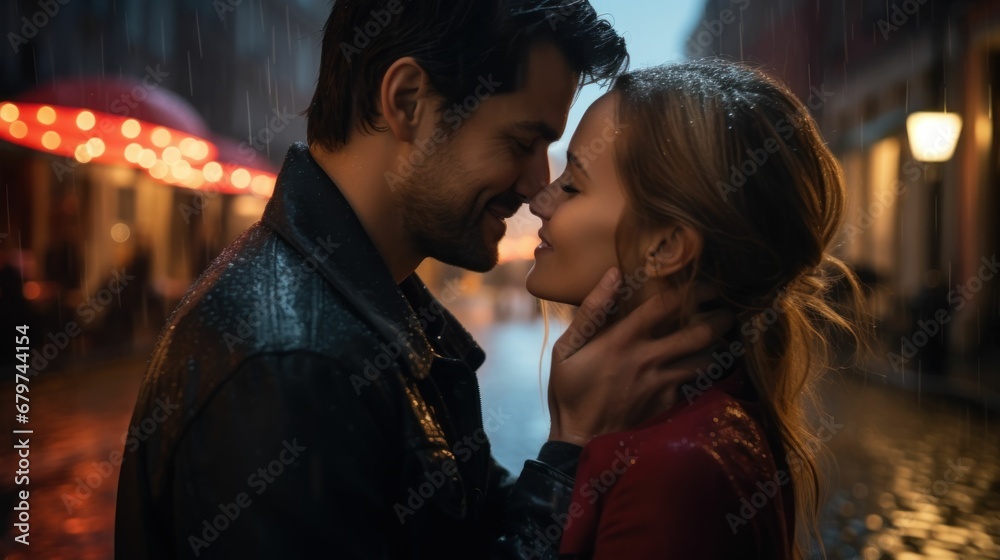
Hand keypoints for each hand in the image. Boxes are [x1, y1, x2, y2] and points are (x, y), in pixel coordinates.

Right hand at [546, 268, 733, 446]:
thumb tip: (613, 273)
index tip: (706, 284)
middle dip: (719, 319)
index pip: (665, 306)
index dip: (691, 290)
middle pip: (698, 333)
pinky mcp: (668, 403)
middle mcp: (649, 358)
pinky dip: (706, 373)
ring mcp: (662, 383)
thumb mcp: (567, 347)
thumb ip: (591, 310)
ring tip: (724, 338)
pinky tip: (709, 366)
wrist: (580, 439)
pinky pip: (696, 383)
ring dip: (718, 347)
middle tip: (726, 310)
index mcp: (623, 339)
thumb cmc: (570, 389)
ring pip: (705, 360)